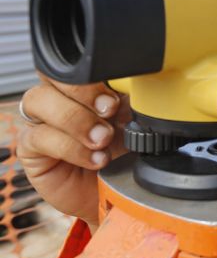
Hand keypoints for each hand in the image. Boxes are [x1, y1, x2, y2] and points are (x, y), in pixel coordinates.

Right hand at [16, 75, 130, 227]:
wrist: (119, 193)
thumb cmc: (126, 153)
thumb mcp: (136, 123)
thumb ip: (133, 102)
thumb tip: (142, 86)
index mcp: (90, 84)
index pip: (81, 64)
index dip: (97, 71)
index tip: (121, 90)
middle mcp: (62, 97)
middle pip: (54, 74)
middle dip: (84, 90)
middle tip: (109, 110)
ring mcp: (44, 120)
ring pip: (39, 99)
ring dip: (75, 118)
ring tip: (103, 139)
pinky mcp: (32, 148)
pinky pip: (40, 137)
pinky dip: (70, 147)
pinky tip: (95, 158)